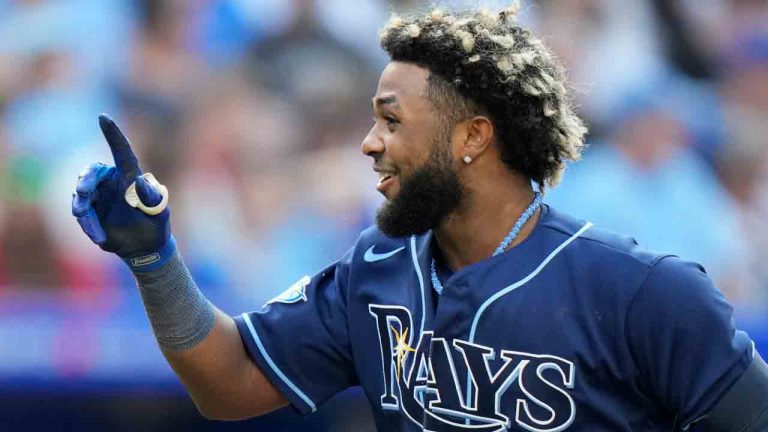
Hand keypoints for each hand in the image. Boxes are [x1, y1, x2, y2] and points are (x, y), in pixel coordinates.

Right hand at [72, 114, 174, 271]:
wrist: (143, 247)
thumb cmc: (155, 224)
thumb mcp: (158, 212)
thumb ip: (151, 197)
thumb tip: (138, 180)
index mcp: (130, 175)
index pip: (121, 151)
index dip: (113, 134)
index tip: (103, 117)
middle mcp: (112, 181)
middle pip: (92, 172)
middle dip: (85, 180)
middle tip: (82, 192)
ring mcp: (98, 195)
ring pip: (81, 194)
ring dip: (84, 210)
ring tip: (95, 231)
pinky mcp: (89, 209)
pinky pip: (81, 212)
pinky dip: (88, 224)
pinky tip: (99, 237)